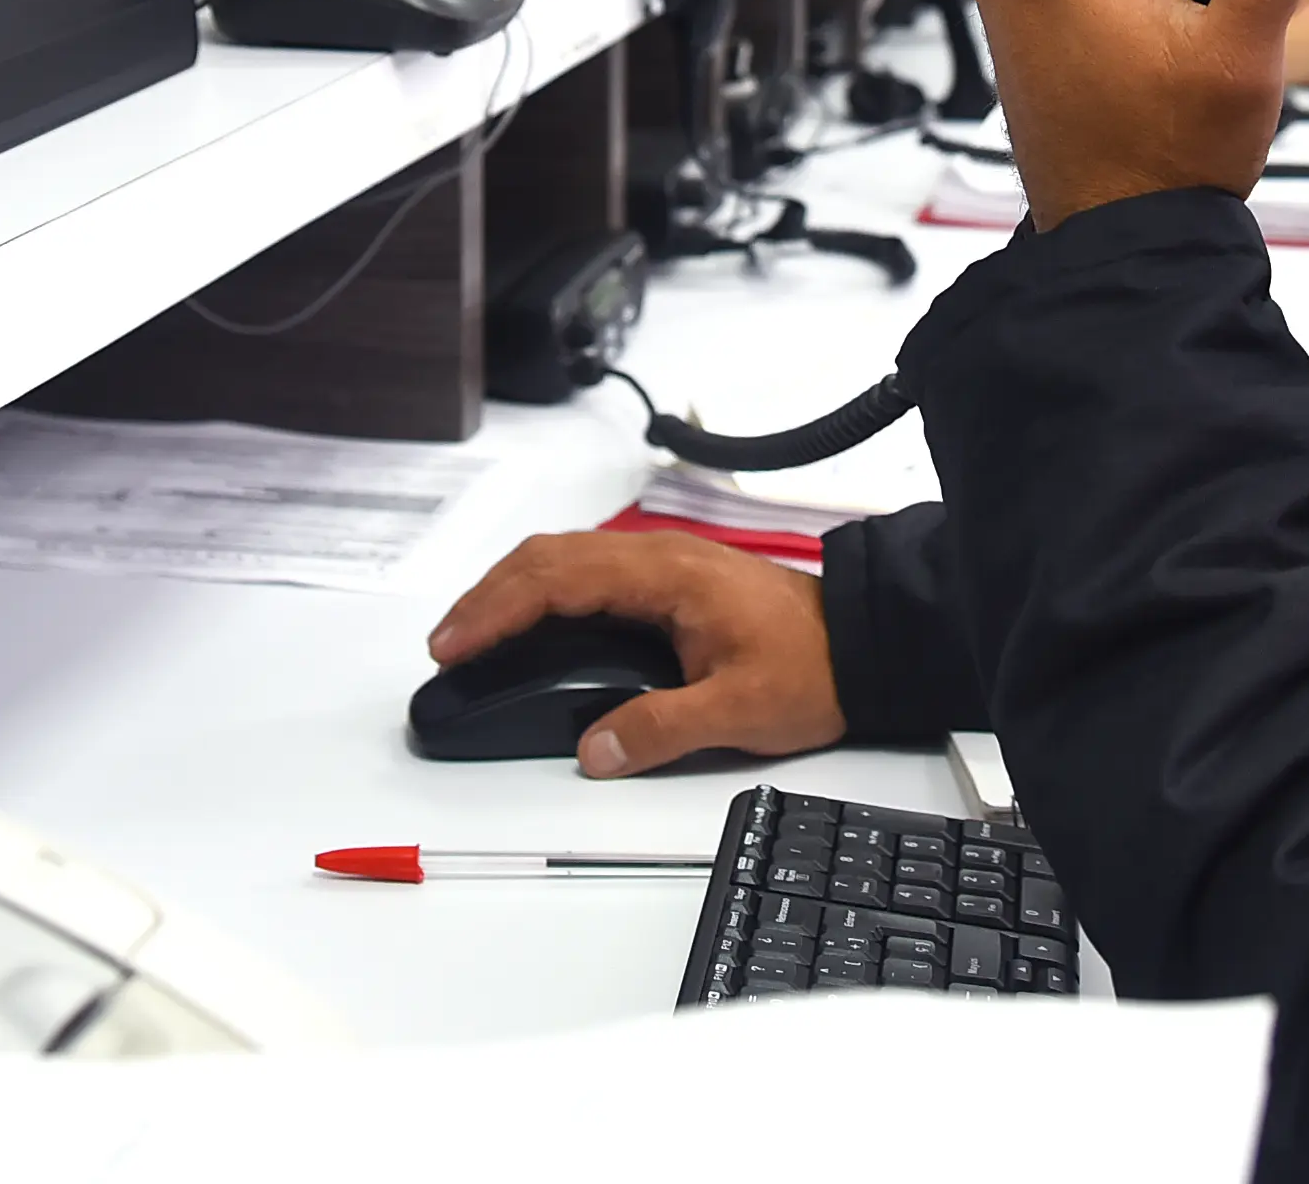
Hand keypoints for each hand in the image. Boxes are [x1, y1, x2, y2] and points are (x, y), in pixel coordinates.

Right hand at [428, 530, 843, 775]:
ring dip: (510, 591)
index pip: (557, 579)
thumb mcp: (740, 712)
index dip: (496, 610)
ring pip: (563, 559)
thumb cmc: (814, 666)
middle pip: (547, 558)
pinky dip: (542, 592)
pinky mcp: (667, 581)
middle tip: (445, 646)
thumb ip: (662, 730)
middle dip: (486, 598)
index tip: (454, 644)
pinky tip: (527, 623)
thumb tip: (594, 750)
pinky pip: (587, 572)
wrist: (863, 641)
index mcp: (666, 576)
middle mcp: (657, 557)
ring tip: (470, 637)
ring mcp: (661, 563)